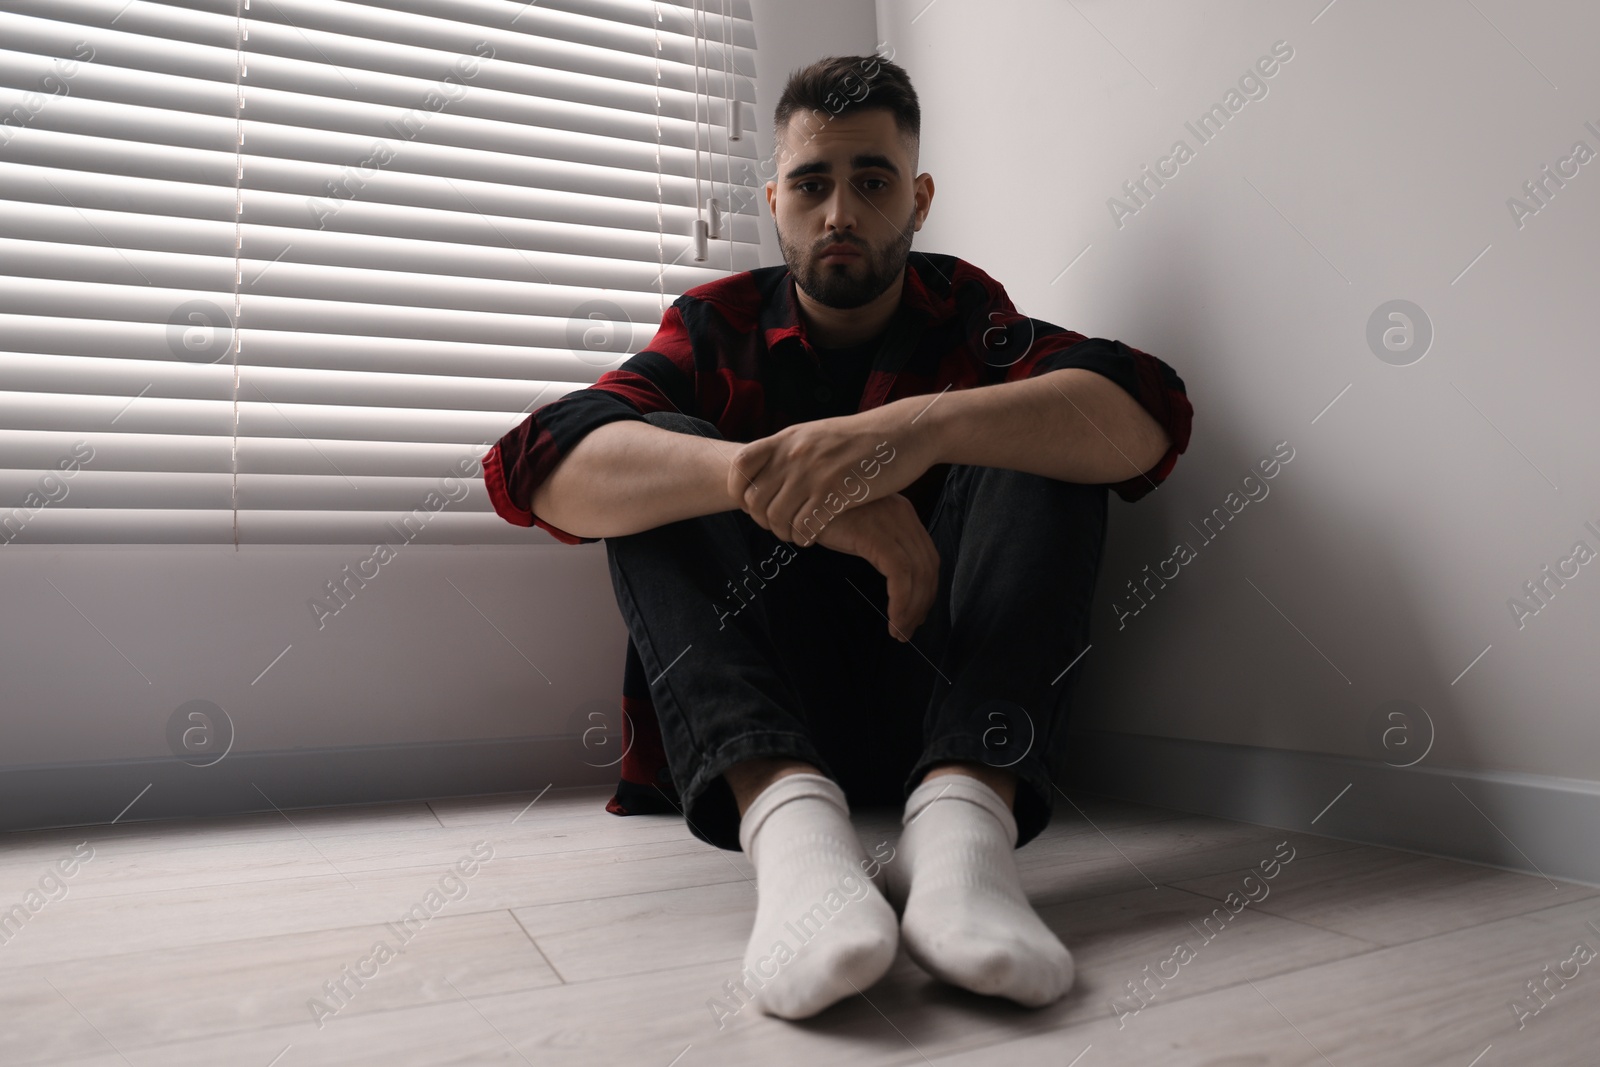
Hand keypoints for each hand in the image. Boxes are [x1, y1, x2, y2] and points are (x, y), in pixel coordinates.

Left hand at [727, 403, 935, 542]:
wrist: (903, 433)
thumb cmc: (864, 439)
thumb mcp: (819, 434)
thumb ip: (793, 449)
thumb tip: (770, 468)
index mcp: (788, 438)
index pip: (740, 464)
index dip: (739, 490)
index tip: (753, 504)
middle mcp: (795, 454)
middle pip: (755, 499)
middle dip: (764, 520)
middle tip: (781, 526)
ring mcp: (814, 473)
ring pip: (776, 518)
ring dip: (784, 533)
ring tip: (798, 534)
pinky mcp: (836, 492)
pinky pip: (803, 526)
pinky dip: (804, 537)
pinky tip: (814, 537)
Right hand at [808, 492, 939, 641]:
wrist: (794, 502)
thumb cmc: (819, 517)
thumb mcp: (856, 530)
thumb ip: (875, 545)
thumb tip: (890, 579)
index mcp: (901, 513)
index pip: (926, 556)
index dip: (926, 589)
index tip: (916, 614)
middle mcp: (902, 515)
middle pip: (928, 566)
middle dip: (922, 602)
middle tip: (909, 629)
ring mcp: (891, 523)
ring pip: (917, 574)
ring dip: (912, 609)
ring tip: (900, 632)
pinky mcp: (876, 535)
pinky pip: (900, 575)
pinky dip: (901, 603)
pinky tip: (893, 621)